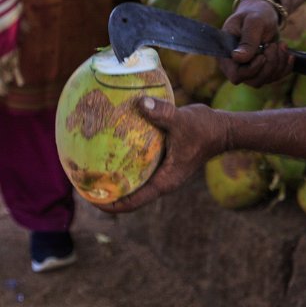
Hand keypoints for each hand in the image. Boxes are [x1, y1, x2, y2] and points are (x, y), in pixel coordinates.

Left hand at [96, 99, 224, 212]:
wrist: (223, 129)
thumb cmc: (205, 129)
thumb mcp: (182, 121)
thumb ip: (162, 113)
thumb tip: (140, 102)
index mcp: (164, 182)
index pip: (131, 202)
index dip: (108, 204)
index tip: (88, 197)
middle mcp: (161, 181)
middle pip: (128, 196)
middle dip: (106, 192)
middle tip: (82, 181)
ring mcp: (163, 172)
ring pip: (134, 183)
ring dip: (115, 179)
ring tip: (91, 168)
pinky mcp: (164, 161)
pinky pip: (139, 168)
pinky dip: (125, 163)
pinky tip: (112, 148)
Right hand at [222, 0, 294, 86]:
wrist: (263, 13)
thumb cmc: (255, 13)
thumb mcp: (253, 22)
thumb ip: (247, 40)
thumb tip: (238, 58)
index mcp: (227, 53)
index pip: (235, 75)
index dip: (251, 70)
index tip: (262, 56)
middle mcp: (236, 65)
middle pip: (253, 81)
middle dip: (269, 64)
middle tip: (273, 45)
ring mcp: (249, 69)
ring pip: (266, 80)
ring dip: (278, 63)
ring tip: (280, 45)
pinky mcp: (263, 69)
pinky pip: (276, 77)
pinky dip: (285, 66)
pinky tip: (287, 53)